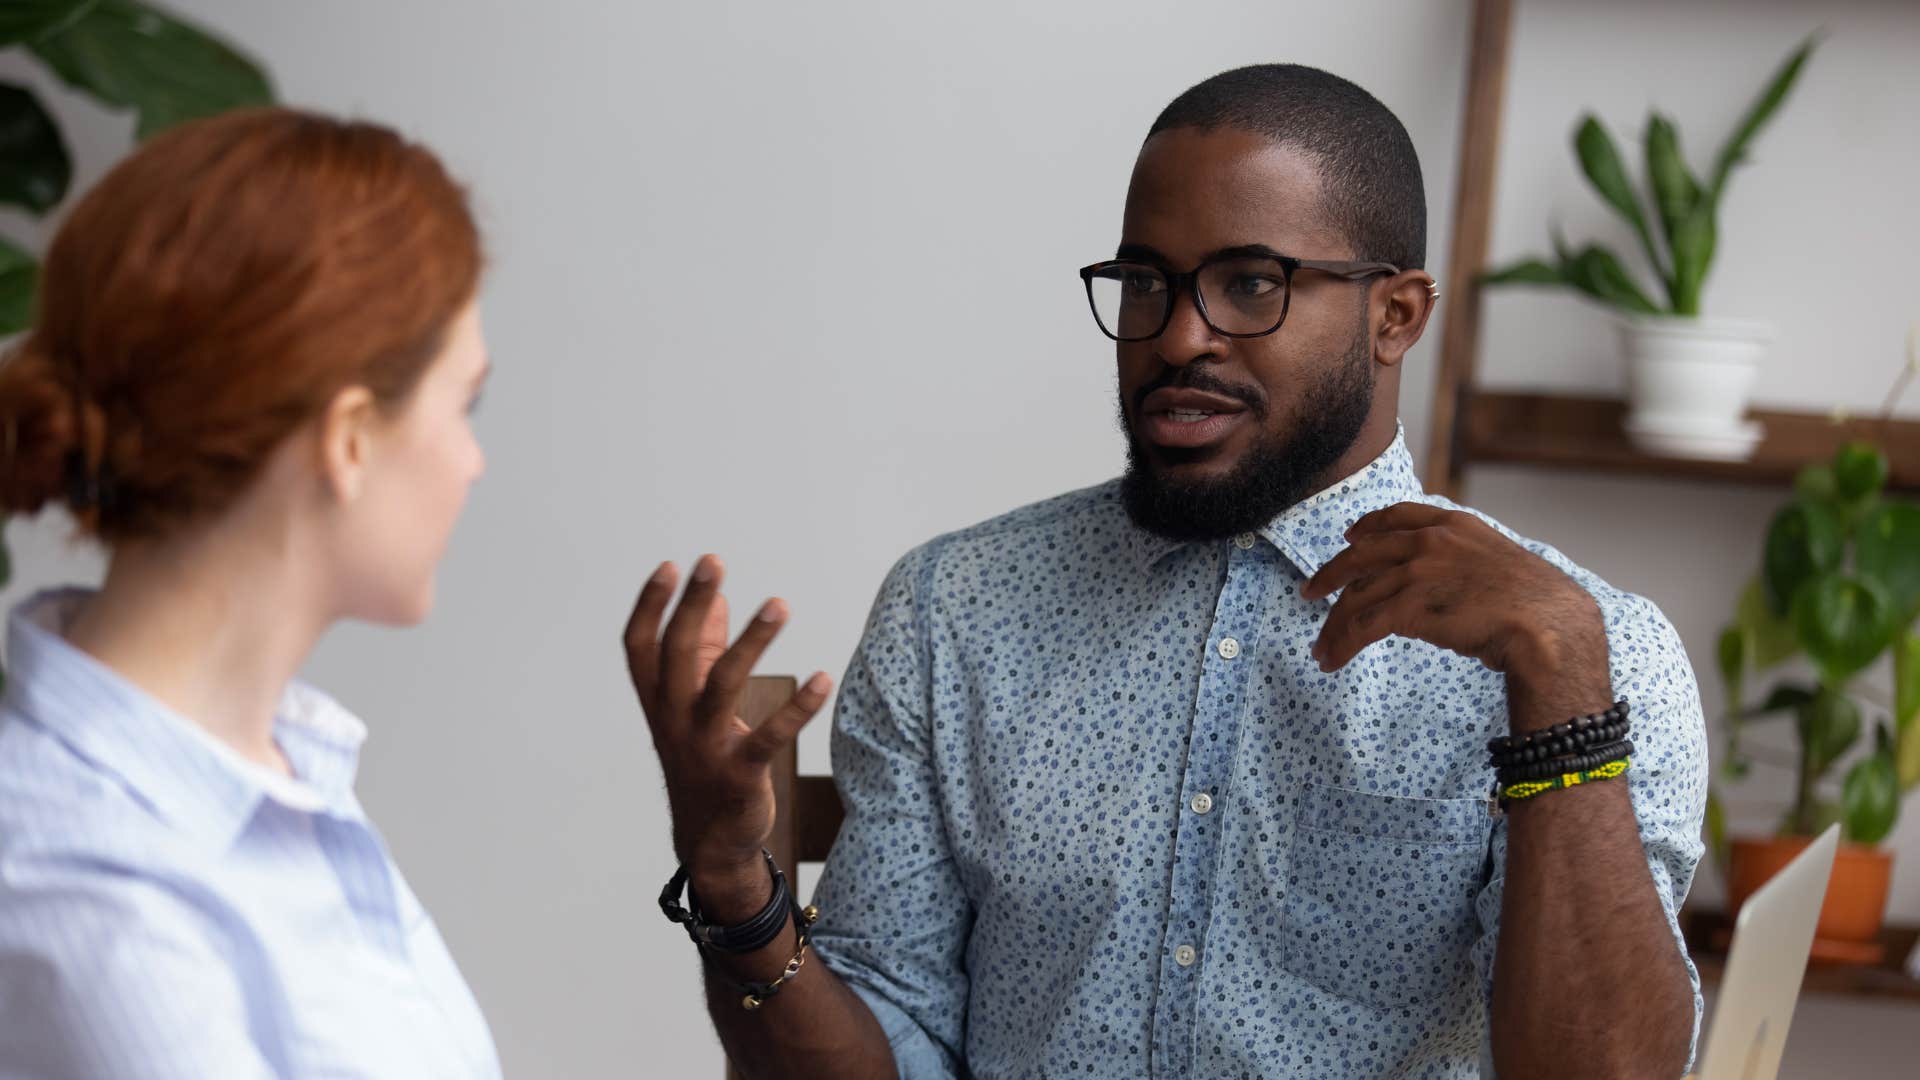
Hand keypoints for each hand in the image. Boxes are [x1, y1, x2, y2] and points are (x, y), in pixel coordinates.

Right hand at [623, 555, 833, 905]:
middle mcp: (673, 720)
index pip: (640, 646)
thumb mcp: (693, 706)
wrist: (708, 840)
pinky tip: (822, 678)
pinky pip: (771, 735)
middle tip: (713, 561)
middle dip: (693, 605)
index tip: (672, 565)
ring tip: (779, 604)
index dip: (650, 605)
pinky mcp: (740, 773)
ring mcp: (705, 747)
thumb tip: (719, 601)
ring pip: (723, 685)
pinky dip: (799, 707)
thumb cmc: (702, 759)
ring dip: (752, 642)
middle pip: (677, 654)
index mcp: (657, 701)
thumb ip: (705, 652)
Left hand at [1301, 503, 1610, 730]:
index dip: (1368, 526)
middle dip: (1330, 574)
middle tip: (1309, 592)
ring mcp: (1417, 572)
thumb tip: (1452, 584)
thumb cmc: (1539, 606)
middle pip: (1362, 555)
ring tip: (1320, 648)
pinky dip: (1341, 645)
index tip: (1349, 536)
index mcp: (1455, 525)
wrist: (1549, 625)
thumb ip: (1469, 563)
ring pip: (1357, 596)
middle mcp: (1430, 542)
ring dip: (1333, 626)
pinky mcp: (1409, 607)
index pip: (1398, 515)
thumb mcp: (1501, 564)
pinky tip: (1332, 660)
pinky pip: (1361, 627)